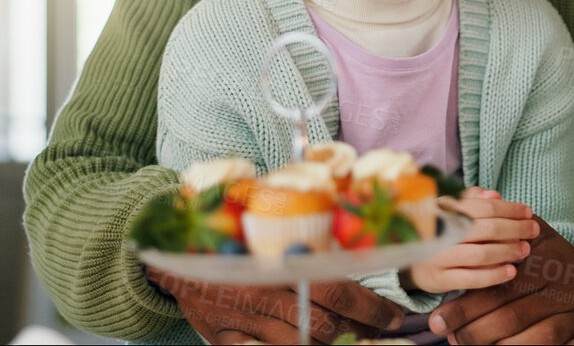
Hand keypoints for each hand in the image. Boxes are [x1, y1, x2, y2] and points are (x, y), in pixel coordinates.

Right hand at [150, 267, 402, 344]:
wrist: (178, 258)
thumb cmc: (236, 245)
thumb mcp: (273, 239)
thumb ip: (309, 251)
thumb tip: (358, 258)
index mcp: (281, 261)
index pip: (338, 289)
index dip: (371, 308)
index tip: (395, 316)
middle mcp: (264, 291)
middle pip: (323, 322)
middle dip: (359, 331)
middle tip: (381, 333)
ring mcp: (242, 319)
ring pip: (298, 344)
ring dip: (330, 345)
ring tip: (352, 342)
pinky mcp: (222, 339)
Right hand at [409, 189, 539, 293]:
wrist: (405, 259)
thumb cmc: (435, 231)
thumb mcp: (447, 210)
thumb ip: (470, 200)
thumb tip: (495, 195)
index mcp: (444, 211)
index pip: (484, 208)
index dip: (510, 209)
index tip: (528, 212)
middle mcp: (441, 232)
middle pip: (487, 229)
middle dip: (515, 229)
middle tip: (533, 231)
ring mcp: (438, 257)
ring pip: (481, 254)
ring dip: (508, 251)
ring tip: (524, 250)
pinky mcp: (439, 279)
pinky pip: (471, 278)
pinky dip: (494, 275)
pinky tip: (511, 271)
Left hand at [427, 219, 573, 343]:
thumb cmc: (561, 261)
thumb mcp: (540, 235)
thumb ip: (509, 221)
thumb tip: (478, 197)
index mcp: (538, 258)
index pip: (495, 280)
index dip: (464, 303)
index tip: (436, 317)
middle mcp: (552, 282)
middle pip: (506, 310)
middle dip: (470, 326)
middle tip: (445, 334)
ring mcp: (566, 307)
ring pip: (525, 331)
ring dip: (490, 342)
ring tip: (462, 344)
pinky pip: (545, 343)